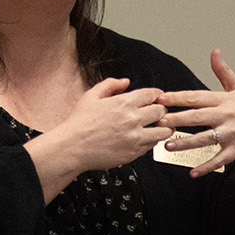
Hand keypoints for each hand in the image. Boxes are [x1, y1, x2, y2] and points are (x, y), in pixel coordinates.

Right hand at [25, 78, 171, 202]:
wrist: (72, 147)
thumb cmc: (79, 123)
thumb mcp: (91, 96)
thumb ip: (110, 85)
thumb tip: (125, 82)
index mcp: (123, 102)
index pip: (152, 94)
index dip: (157, 95)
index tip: (157, 98)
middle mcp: (132, 119)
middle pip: (161, 111)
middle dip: (160, 111)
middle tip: (157, 114)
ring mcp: (135, 137)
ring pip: (163, 131)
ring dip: (162, 128)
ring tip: (157, 128)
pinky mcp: (134, 152)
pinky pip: (151, 146)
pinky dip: (151, 142)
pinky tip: (143, 139)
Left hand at [159, 50, 234, 179]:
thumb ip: (224, 72)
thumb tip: (214, 52)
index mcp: (226, 100)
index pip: (197, 97)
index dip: (178, 97)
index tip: (160, 98)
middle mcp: (228, 115)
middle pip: (198, 117)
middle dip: (177, 119)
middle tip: (158, 121)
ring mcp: (233, 133)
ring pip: (205, 139)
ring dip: (186, 143)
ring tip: (168, 145)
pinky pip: (219, 159)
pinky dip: (206, 167)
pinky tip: (193, 172)